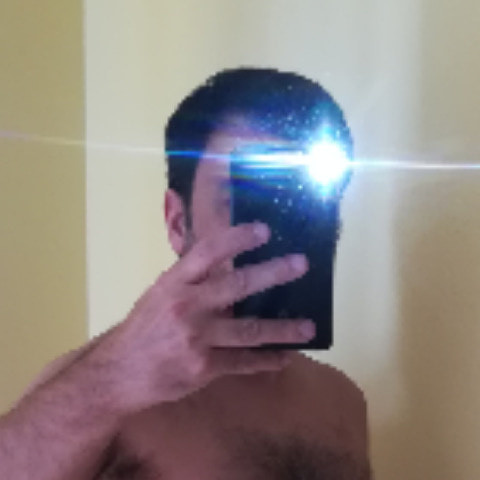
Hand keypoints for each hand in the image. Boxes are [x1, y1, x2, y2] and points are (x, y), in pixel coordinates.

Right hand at [90, 222, 313, 414]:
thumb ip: (193, 281)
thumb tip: (229, 264)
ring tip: (309, 326)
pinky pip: (243, 362)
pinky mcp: (204, 367)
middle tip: (301, 263)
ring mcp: (197, 338)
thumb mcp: (161, 294)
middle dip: (272, 273)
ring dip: (283, 328)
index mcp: (174, 282)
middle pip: (236, 285)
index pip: (208, 252)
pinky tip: (285, 357)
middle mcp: (187, 306)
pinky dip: (267, 360)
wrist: (119, 371)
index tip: (264, 231)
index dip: (237, 238)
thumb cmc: (144, 327)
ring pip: (249, 330)